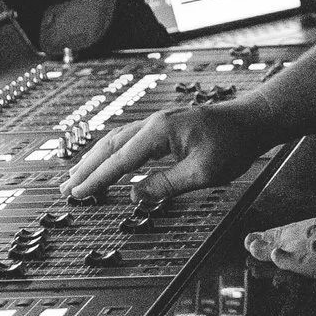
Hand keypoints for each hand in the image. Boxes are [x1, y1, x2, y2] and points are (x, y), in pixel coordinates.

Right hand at [63, 97, 271, 202]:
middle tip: (65, 189)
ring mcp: (157, 124)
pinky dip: (111, 154)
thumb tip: (136, 195)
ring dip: (95, 160)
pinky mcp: (163, 128)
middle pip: (109, 147)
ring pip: (116, 142)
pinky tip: (107, 164)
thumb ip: (167, 185)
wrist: (251, 121)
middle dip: (85, 168)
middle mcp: (153, 124)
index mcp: (159, 132)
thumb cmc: (233, 144)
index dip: (96, 179)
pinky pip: (128, 141)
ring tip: (77, 178)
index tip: (77, 193)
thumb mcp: (203, 172)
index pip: (119, 160)